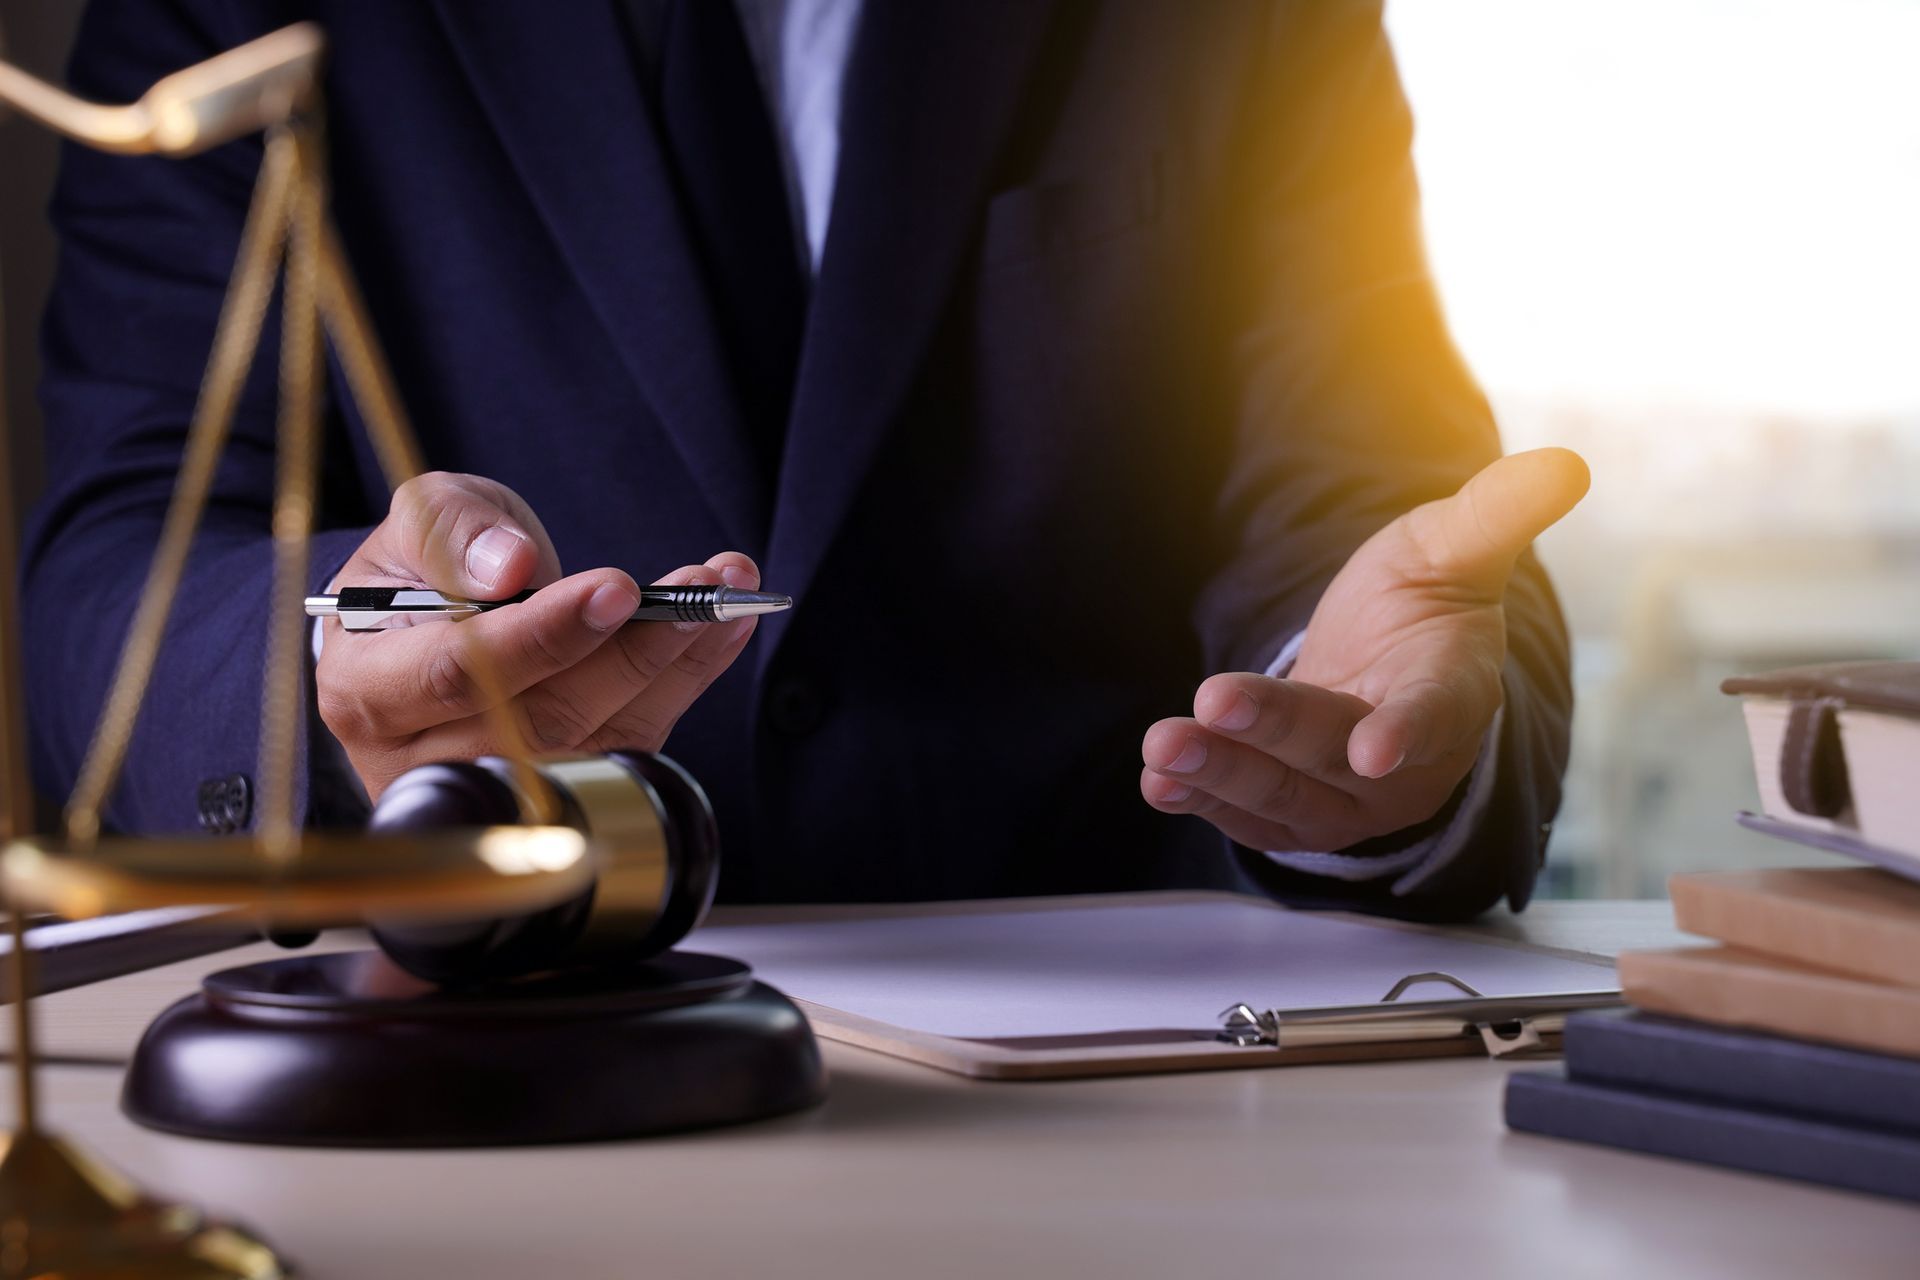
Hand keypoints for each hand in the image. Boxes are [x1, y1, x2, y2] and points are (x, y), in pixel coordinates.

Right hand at [316, 472, 758, 800]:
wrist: (428, 629)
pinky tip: (721, 626)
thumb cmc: (418, 573)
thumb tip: (506, 567)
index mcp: (365, 693)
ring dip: (675, 661)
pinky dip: (687, 679)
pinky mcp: (562, 788)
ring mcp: (499, 785)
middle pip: (541, 717)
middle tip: (695, 589)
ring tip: (723, 591)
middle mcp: (426, 757)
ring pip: (599, 738)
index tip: (615, 586)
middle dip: (630, 649)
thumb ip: (449, 528)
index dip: (542, 634)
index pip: (457, 674)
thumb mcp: (415, 524)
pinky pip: (635, 741)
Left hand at [1140, 448, 1588, 852]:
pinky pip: (1253, 818)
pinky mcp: (1299, 811)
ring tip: (1163, 746)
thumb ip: (1495, 512)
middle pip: (1334, 755)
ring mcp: (1351, 796)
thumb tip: (1564, 464)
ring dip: (1221, 774)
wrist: (1387, 658)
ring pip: (1286, 798)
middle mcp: (1407, 761)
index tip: (1375, 750)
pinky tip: (1156, 781)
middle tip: (1211, 700)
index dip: (1408, 732)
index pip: (1435, 716)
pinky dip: (1204, 802)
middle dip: (1270, 734)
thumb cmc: (1426, 598)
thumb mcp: (1455, 544)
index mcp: (1454, 691)